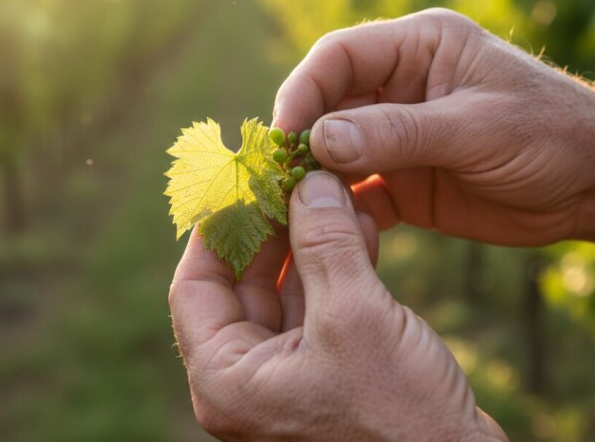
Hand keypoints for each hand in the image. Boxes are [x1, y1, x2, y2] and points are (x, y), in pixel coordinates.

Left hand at [169, 171, 506, 440]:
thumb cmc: (399, 418)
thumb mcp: (355, 316)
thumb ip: (325, 242)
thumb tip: (308, 181)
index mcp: (227, 380)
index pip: (195, 288)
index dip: (217, 228)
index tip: (243, 181)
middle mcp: (248, 383)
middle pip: (242, 286)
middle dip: (273, 227)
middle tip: (295, 177)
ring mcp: (289, 380)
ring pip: (287, 293)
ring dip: (311, 241)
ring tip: (333, 191)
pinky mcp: (329, 376)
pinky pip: (320, 310)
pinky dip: (337, 268)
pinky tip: (361, 226)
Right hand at [273, 9, 594, 257]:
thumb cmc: (553, 135)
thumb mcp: (476, 128)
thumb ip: (399, 133)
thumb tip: (319, 140)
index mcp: (419, 48)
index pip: (339, 57)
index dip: (303, 92)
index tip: (283, 137)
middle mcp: (400, 88)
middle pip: (327, 106)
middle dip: (301, 141)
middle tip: (276, 181)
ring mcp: (400, 138)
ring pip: (335, 154)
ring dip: (314, 181)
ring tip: (291, 211)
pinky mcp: (406, 182)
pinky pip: (359, 194)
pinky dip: (343, 212)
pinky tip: (333, 233)